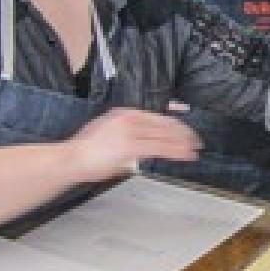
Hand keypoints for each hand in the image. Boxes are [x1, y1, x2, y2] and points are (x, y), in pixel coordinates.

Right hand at [65, 108, 200, 181]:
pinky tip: (185, 156)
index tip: (187, 129)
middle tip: (196, 141)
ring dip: (183, 144)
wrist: (73, 158)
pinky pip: (161, 148)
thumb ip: (127, 131)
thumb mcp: (109, 130)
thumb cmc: (87, 150)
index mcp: (125, 112)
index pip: (158, 116)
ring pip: (166, 136)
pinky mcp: (132, 147)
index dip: (176, 123)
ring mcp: (132, 132)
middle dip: (184, 133)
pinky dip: (176, 152)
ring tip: (194, 150)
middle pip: (166, 124)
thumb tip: (143, 139)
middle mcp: (130, 118)